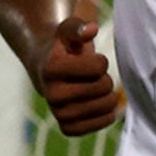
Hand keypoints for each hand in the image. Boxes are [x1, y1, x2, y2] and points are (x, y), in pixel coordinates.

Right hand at [34, 18, 122, 136]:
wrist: (46, 71)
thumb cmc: (63, 48)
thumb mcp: (68, 31)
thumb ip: (78, 27)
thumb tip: (91, 29)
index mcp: (51, 68)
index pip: (98, 67)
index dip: (101, 61)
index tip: (92, 61)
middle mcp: (51, 94)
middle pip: (103, 88)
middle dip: (106, 79)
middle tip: (95, 77)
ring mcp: (58, 113)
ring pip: (104, 108)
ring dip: (109, 97)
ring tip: (99, 90)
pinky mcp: (66, 128)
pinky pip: (96, 126)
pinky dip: (105, 117)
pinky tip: (101, 106)